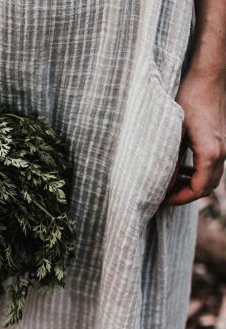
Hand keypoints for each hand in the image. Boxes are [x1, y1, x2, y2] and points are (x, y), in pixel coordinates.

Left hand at [162, 69, 225, 205]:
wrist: (208, 77)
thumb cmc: (189, 99)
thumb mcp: (173, 133)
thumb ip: (169, 161)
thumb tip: (160, 185)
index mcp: (210, 153)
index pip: (197, 189)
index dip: (178, 199)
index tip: (160, 200)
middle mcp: (221, 153)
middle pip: (205, 188)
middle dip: (183, 195)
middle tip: (161, 196)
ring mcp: (223, 147)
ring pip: (209, 179)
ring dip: (189, 185)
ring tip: (167, 185)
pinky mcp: (220, 141)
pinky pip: (210, 166)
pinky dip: (195, 173)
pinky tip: (178, 170)